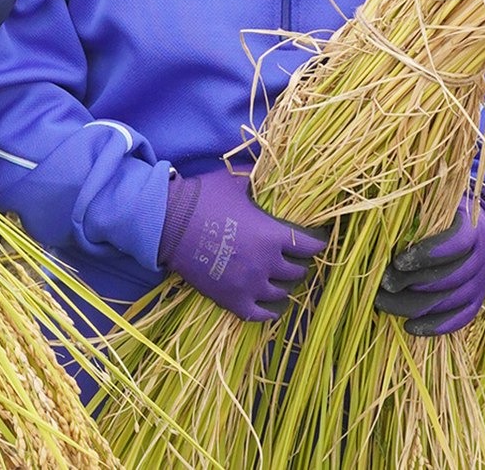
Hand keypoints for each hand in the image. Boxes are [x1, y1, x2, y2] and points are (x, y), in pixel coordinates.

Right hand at [158, 169, 328, 322]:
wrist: (167, 224)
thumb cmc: (202, 199)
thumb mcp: (233, 181)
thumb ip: (254, 179)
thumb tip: (265, 169)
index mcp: (272, 235)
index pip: (309, 246)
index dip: (316, 243)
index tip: (317, 241)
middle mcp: (266, 263)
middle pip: (297, 271)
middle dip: (298, 264)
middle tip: (294, 259)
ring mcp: (249, 285)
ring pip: (281, 293)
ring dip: (283, 286)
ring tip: (280, 280)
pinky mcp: (232, 300)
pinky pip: (259, 315)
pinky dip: (268, 312)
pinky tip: (270, 307)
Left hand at [375, 197, 484, 335]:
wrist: (477, 231)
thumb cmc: (443, 217)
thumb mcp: (433, 208)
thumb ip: (416, 216)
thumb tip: (384, 227)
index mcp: (472, 228)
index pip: (454, 243)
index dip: (426, 254)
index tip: (397, 261)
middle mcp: (482, 257)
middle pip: (449, 277)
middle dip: (412, 283)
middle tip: (383, 285)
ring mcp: (483, 281)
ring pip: (450, 301)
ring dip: (415, 305)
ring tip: (384, 304)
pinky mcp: (478, 300)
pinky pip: (460, 318)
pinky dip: (435, 326)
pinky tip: (410, 327)